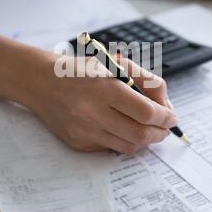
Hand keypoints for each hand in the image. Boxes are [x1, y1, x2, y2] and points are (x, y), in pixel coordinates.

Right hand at [29, 54, 177, 153]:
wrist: (41, 81)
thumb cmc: (79, 70)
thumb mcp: (113, 63)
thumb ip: (143, 79)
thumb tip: (164, 103)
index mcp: (103, 87)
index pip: (146, 112)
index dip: (165, 117)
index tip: (171, 116)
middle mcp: (91, 112)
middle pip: (140, 134)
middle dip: (159, 133)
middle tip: (164, 128)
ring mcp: (83, 131)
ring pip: (127, 146)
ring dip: (145, 140)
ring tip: (148, 129)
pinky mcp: (77, 143)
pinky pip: (110, 148)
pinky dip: (123, 140)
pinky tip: (122, 128)